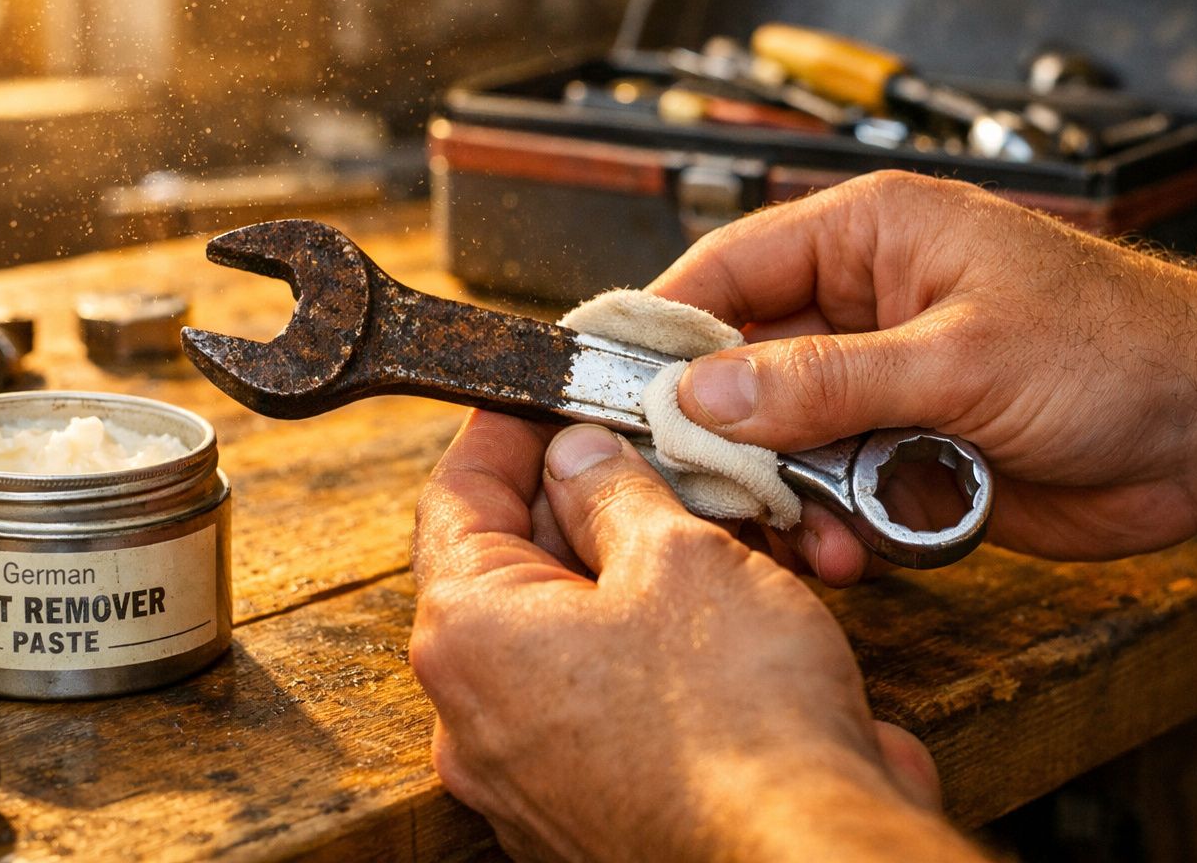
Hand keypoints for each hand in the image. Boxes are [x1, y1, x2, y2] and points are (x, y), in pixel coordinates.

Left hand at [410, 411, 979, 861]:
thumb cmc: (740, 723)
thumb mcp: (679, 558)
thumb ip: (612, 490)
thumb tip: (577, 455)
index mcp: (468, 633)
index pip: (456, 495)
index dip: (505, 431)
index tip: (542, 392)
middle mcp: (474, 711)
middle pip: (510, 563)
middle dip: (580, 497)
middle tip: (646, 450)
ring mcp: (524, 769)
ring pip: (562, 629)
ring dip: (622, 567)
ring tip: (697, 522)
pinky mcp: (584, 805)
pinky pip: (596, 695)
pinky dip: (640, 642)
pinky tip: (711, 608)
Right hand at [651, 171, 1196, 584]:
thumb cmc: (1118, 349)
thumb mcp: (960, 358)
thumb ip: (823, 381)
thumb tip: (704, 395)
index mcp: (868, 238)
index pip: (727, 268)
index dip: (662, 325)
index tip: (608, 382)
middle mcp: (860, 306)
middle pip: (737, 365)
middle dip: (717, 433)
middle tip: (695, 485)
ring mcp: (876, 383)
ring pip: (775, 439)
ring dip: (774, 493)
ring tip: (792, 531)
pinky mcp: (898, 450)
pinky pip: (824, 488)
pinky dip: (823, 525)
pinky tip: (843, 550)